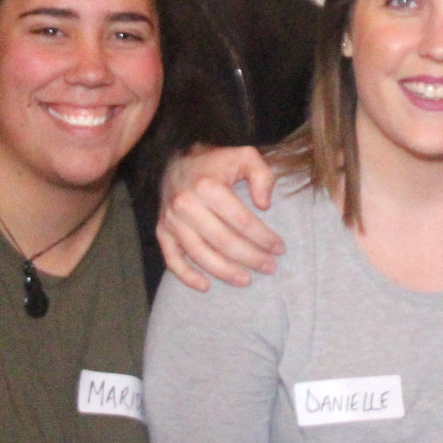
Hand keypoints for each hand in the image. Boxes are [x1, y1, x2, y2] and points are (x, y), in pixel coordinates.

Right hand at [156, 145, 283, 289]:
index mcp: (208, 185)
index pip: (241, 220)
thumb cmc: (217, 162)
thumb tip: (264, 205)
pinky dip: (186, 275)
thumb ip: (262, 175)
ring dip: (224, 271)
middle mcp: (186, 204)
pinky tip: (205, 286)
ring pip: (200, 254)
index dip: (263, 237)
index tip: (279, 248)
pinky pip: (172, 258)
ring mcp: (172, 220)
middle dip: (250, 258)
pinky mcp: (162, 230)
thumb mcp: (245, 156)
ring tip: (246, 280)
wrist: (179, 161)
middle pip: (223, 241)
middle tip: (270, 267)